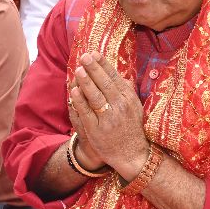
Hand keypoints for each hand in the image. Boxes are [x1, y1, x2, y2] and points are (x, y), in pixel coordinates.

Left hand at [67, 52, 149, 176]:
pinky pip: (87, 112)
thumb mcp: (136, 109)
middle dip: (94, 69)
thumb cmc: (132, 129)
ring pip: (95, 97)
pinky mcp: (97, 130)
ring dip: (86, 82)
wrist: (132, 155)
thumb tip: (123, 76)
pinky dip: (80, 101)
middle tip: (84, 56)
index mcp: (128, 99)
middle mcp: (120, 107)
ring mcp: (108, 119)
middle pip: (105, 84)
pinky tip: (74, 91)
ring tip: (78, 69)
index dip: (103, 65)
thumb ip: (128, 92)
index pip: (115, 78)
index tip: (94, 53)